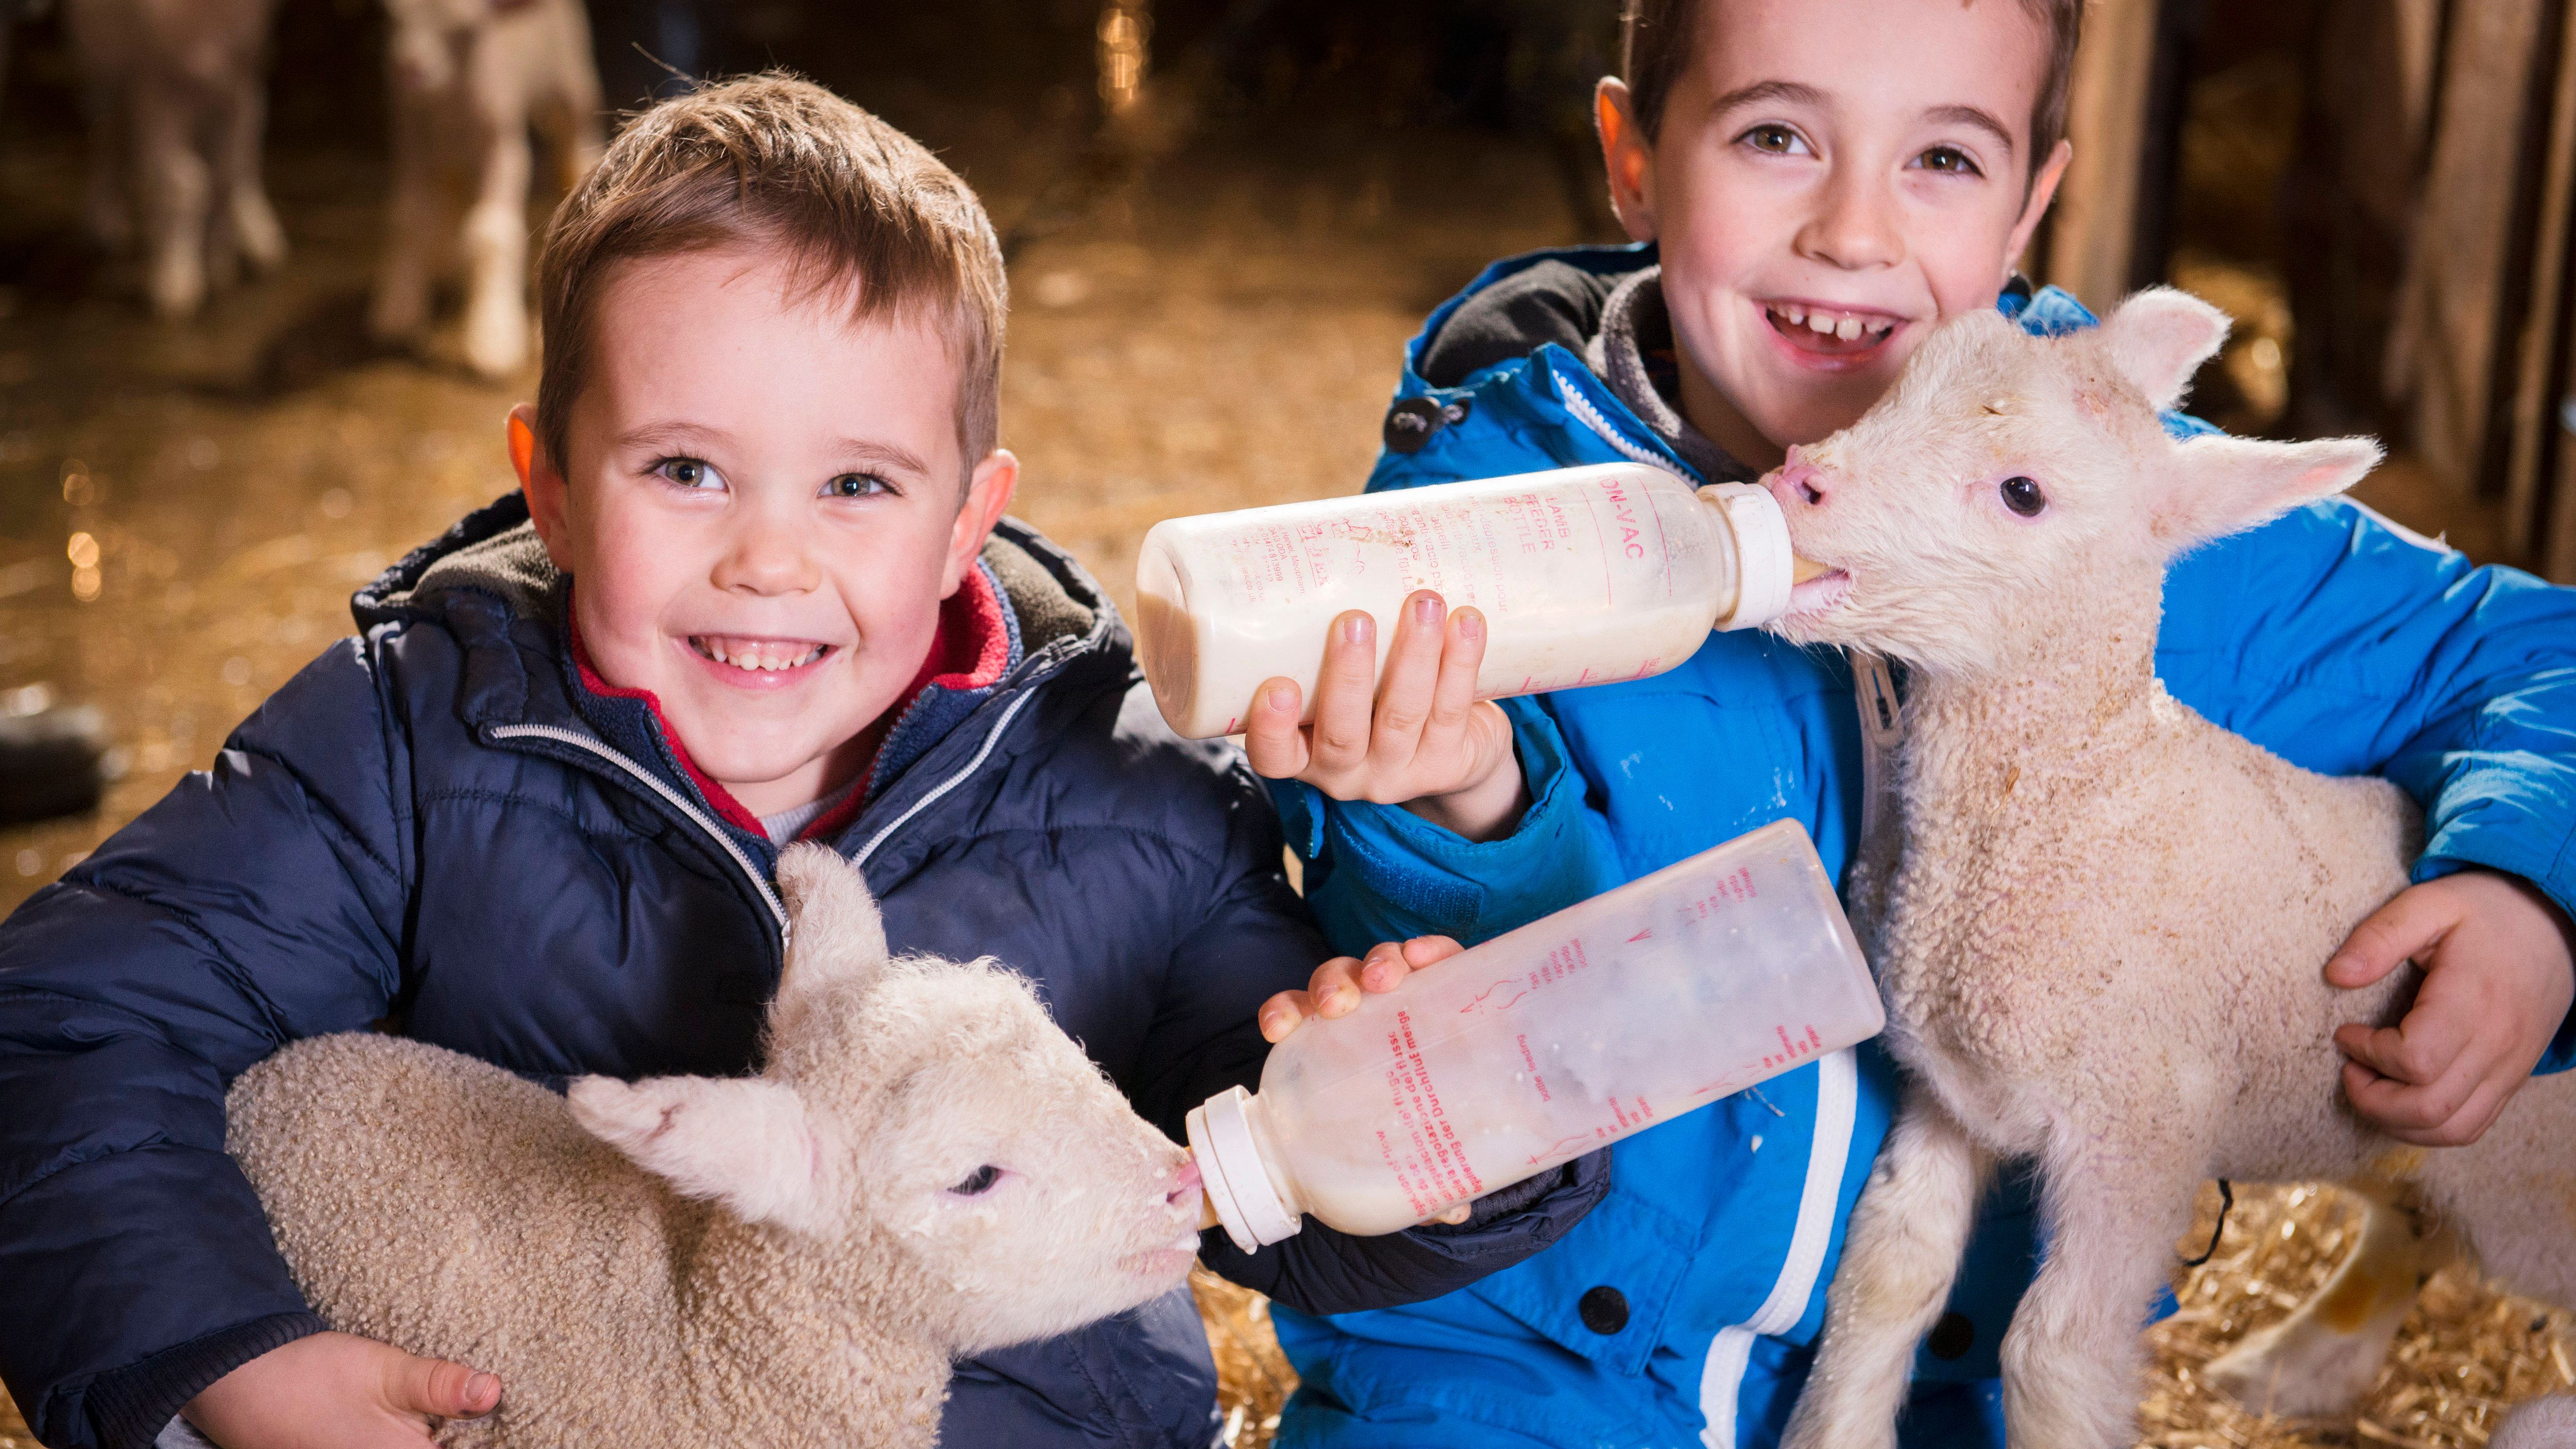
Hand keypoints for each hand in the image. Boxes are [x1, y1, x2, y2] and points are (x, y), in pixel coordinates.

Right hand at [183, 1331, 501, 1448]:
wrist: (236, 1383)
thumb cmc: (311, 1376)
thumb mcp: (387, 1371)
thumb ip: (442, 1386)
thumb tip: (493, 1392)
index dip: (488, 1438)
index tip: (499, 1423)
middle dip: (456, 1438)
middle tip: (467, 1415)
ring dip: (430, 1437)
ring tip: (442, 1422)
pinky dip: (403, 1438)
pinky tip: (405, 1425)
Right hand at [1241, 591, 1528, 841]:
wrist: (1450, 753)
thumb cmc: (1371, 698)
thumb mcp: (1335, 683)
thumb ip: (1318, 639)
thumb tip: (1316, 539)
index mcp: (1304, 754)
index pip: (1274, 756)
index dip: (1271, 728)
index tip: (1278, 685)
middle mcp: (1347, 772)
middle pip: (1343, 733)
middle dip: (1349, 676)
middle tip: (1353, 620)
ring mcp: (1401, 771)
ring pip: (1405, 715)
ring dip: (1414, 655)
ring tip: (1422, 601)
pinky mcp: (1450, 760)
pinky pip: (1454, 709)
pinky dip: (1461, 661)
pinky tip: (1467, 622)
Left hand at [1258, 935, 1473, 1224]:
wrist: (1485, 1090)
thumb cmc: (1425, 1125)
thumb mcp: (1412, 1158)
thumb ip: (1423, 1184)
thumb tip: (1452, 1211)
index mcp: (1333, 1049)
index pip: (1296, 1020)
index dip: (1281, 1013)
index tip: (1276, 1028)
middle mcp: (1362, 1013)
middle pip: (1333, 984)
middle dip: (1329, 985)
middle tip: (1339, 1006)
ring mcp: (1403, 991)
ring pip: (1375, 963)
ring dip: (1375, 962)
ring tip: (1386, 978)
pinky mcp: (1447, 977)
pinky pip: (1433, 954)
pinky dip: (1428, 949)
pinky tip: (1434, 956)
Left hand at [2326, 871, 2575, 1146]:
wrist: (2555, 927)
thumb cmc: (2486, 914)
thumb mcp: (2429, 903)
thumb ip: (2381, 936)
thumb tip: (2336, 974)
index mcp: (2474, 1001)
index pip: (2416, 1059)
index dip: (2368, 1053)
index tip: (2346, 1031)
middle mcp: (2497, 1045)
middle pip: (2429, 1108)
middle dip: (2372, 1098)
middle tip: (2349, 1066)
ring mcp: (2508, 1069)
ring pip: (2451, 1129)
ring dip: (2396, 1120)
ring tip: (2369, 1083)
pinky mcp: (2511, 1080)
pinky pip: (2471, 1126)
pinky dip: (2427, 1126)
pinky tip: (2400, 1096)